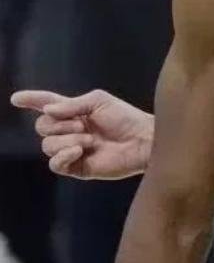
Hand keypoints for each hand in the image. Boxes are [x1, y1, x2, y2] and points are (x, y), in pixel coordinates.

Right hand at [10, 89, 153, 179]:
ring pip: (47, 145)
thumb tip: (47, 111)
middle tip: (82, 125)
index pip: (48, 106)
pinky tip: (78, 150)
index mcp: (75, 112)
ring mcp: (73, 150)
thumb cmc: (126, 118)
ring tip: (90, 139)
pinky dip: (63, 155)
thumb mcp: (99, 101)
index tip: (17, 98)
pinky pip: (55, 164)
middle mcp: (70, 131)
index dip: (32, 101)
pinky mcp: (77, 167)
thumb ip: (72, 104)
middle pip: (42, 127)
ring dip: (67, 139)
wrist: (143, 140)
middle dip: (59, 124)